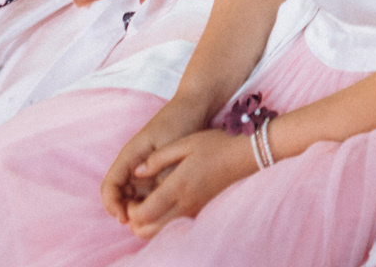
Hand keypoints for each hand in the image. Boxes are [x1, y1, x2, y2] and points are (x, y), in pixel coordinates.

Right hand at [103, 97, 213, 223]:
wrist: (195, 103)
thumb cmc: (181, 121)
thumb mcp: (170, 148)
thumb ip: (160, 173)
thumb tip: (153, 198)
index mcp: (129, 154)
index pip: (109, 185)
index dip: (112, 205)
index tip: (124, 219)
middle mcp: (132, 161)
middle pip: (118, 193)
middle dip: (124, 210)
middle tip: (140, 225)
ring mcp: (143, 164)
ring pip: (132, 193)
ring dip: (138, 206)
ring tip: (152, 220)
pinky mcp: (155, 166)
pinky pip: (147, 188)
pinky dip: (150, 199)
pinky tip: (163, 207)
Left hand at [117, 127, 257, 236]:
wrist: (245, 154)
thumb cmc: (215, 145)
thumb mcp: (185, 143)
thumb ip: (158, 158)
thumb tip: (137, 171)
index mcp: (177, 187)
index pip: (143, 214)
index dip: (130, 210)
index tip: (132, 196)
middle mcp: (184, 204)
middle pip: (147, 230)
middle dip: (135, 222)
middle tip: (136, 203)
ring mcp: (193, 210)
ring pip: (159, 232)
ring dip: (147, 224)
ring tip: (148, 204)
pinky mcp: (199, 210)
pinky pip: (173, 226)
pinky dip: (161, 222)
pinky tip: (163, 204)